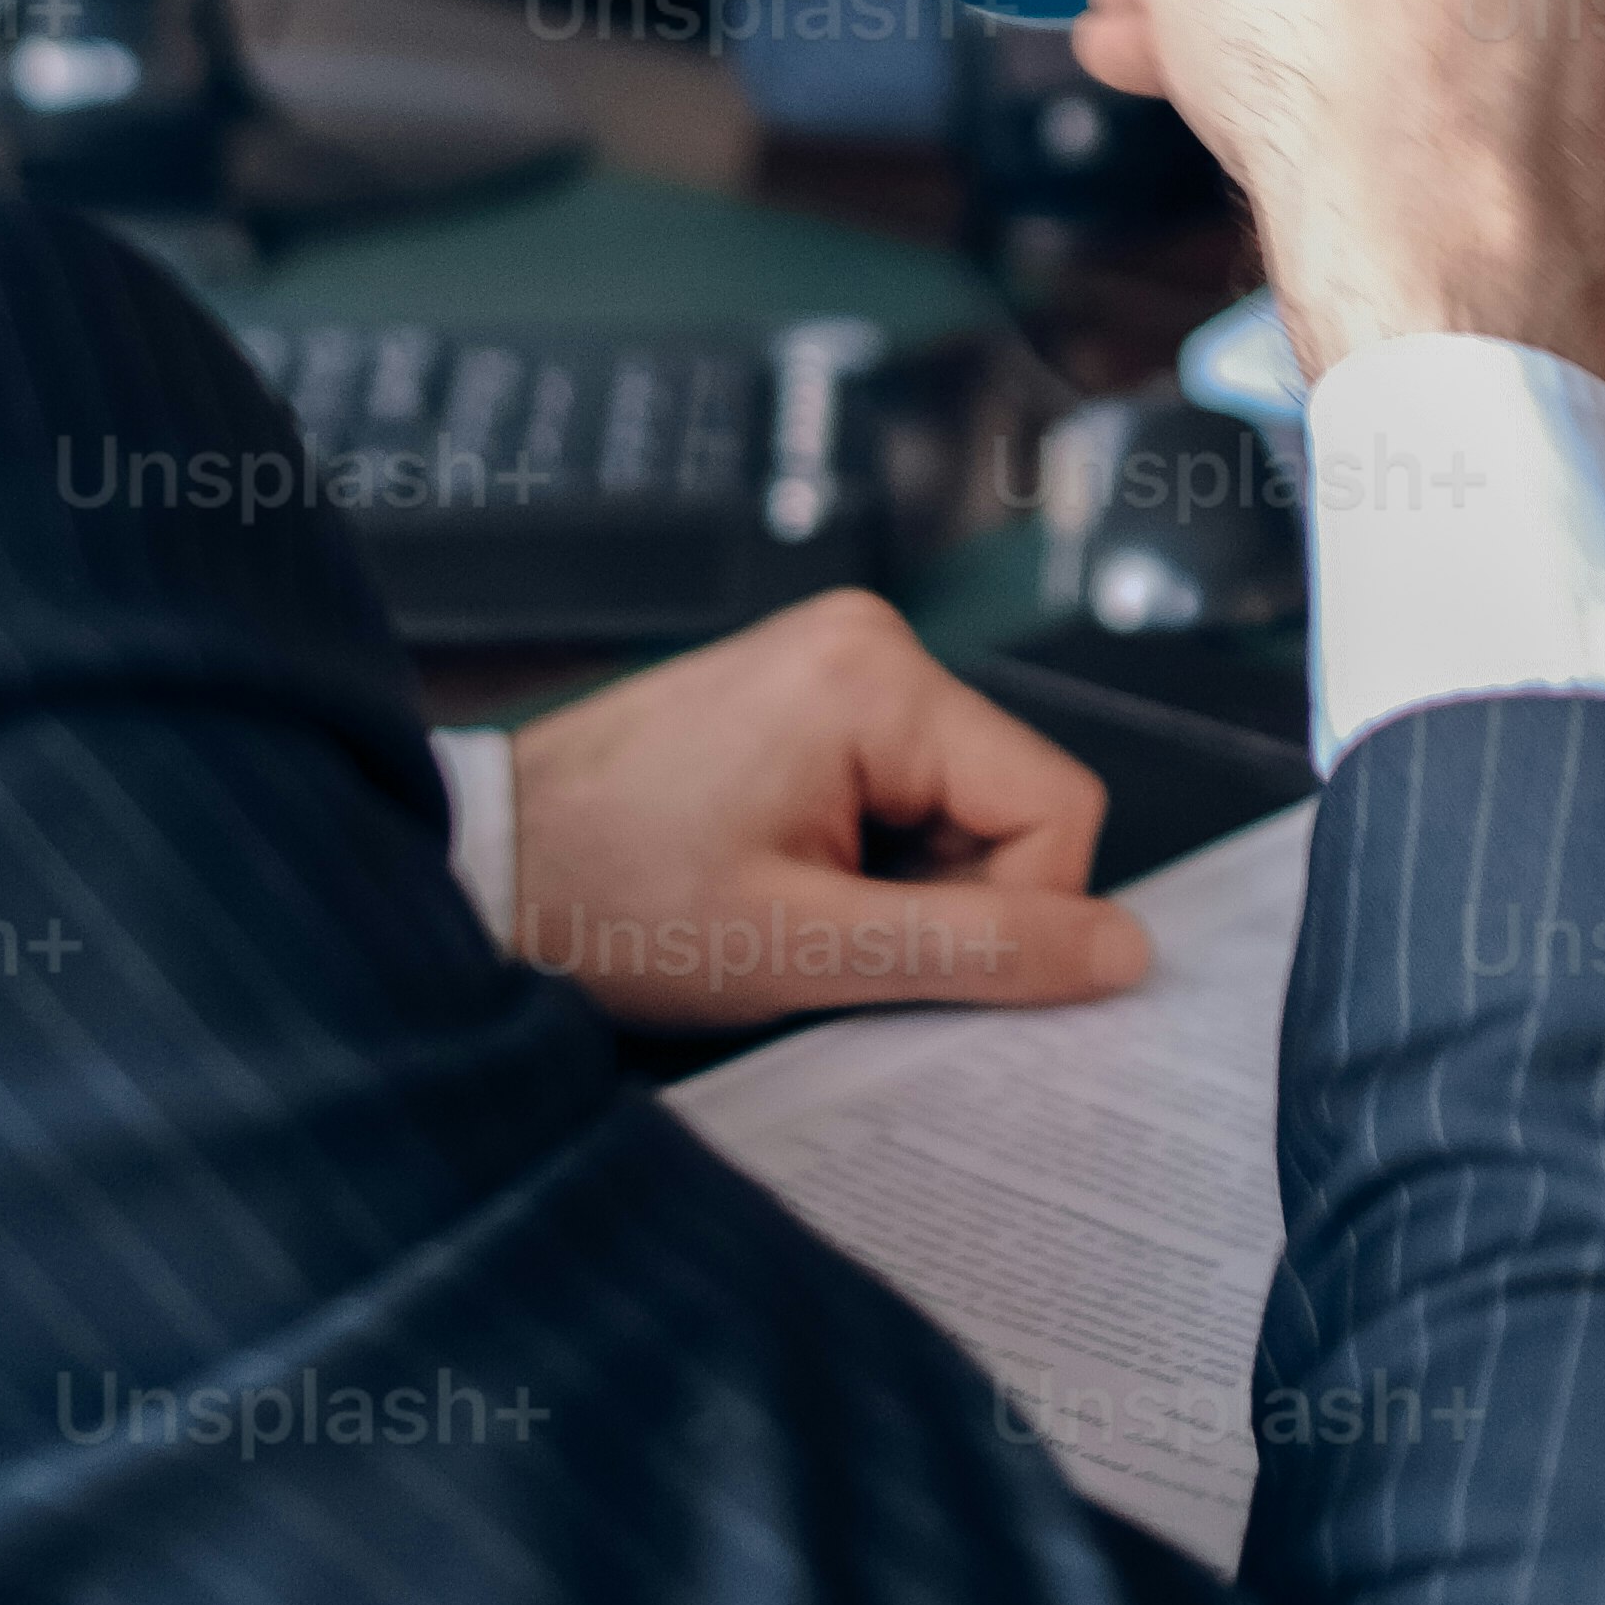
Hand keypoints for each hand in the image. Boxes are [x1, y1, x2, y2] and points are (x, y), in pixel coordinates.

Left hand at [504, 589, 1147, 1028]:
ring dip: (901, 886)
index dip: (1016, 916)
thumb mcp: (808, 951)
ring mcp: (832, 660)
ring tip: (790, 910)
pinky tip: (779, 882)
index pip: (1056, 809)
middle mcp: (867, 640)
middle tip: (831, 939)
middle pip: (1011, 803)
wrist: (480, 873)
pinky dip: (864, 860)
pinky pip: (900, 790)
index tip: (904, 963)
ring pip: (958, 806)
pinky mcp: (803, 695)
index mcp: (877, 676)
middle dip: (946, 898)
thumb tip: (1124, 955)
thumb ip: (979, 952)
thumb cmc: (612, 902)